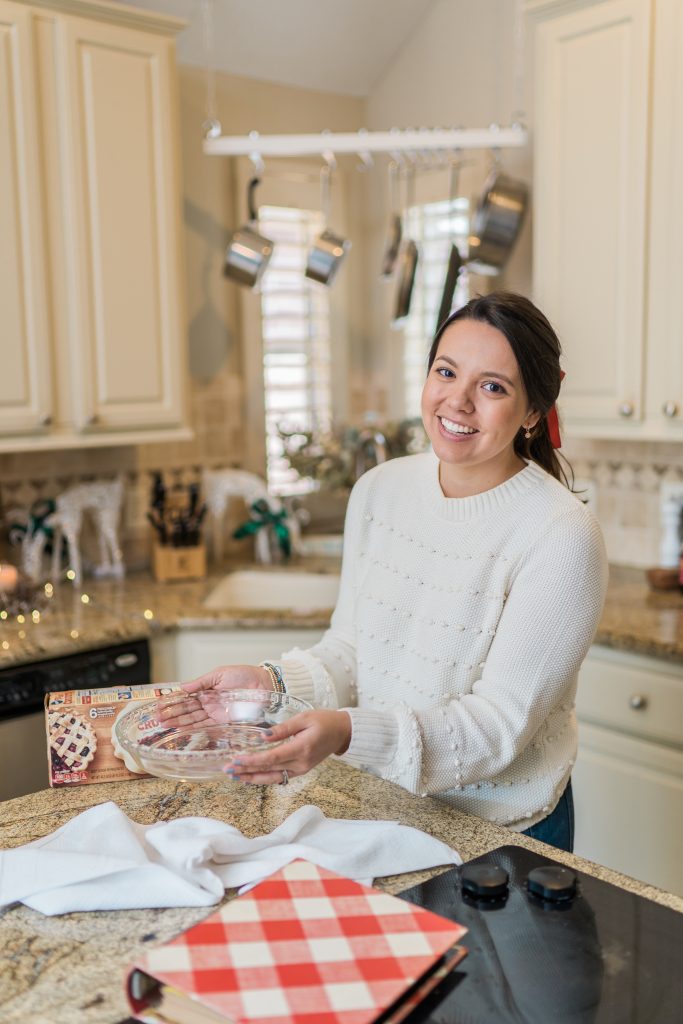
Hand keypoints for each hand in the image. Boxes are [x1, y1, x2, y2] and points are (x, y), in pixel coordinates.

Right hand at [160, 664, 273, 727]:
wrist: (264, 685)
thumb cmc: (244, 676)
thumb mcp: (220, 674)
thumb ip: (201, 682)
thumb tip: (183, 687)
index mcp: (207, 689)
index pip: (186, 696)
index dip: (172, 701)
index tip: (158, 704)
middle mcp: (209, 702)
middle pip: (187, 709)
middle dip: (172, 713)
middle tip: (157, 718)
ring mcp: (215, 713)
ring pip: (193, 719)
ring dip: (178, 722)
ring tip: (164, 724)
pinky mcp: (223, 722)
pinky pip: (205, 726)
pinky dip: (192, 729)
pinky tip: (181, 730)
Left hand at [224, 710, 351, 785]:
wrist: (342, 732)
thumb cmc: (324, 721)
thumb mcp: (304, 718)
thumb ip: (283, 728)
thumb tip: (263, 736)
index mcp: (302, 748)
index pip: (272, 757)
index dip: (253, 760)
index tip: (236, 760)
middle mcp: (301, 763)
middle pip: (269, 769)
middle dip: (246, 770)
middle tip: (228, 770)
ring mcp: (301, 769)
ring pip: (272, 777)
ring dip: (252, 778)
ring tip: (234, 776)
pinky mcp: (301, 770)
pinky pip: (279, 776)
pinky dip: (264, 777)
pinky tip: (251, 777)